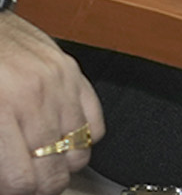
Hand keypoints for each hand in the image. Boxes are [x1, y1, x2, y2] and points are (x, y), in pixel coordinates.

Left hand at [0, 11, 103, 194]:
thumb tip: (6, 181)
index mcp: (3, 111)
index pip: (23, 178)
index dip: (18, 191)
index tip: (12, 188)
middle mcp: (36, 99)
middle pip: (56, 170)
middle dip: (43, 185)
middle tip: (29, 182)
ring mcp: (62, 84)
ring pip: (81, 151)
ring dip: (64, 165)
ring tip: (47, 163)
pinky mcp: (75, 73)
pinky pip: (96, 122)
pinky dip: (84, 139)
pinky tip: (64, 139)